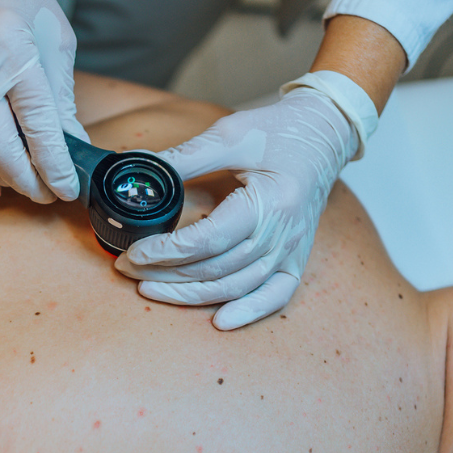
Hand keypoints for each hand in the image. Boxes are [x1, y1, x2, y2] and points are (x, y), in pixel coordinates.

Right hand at [0, 0, 87, 202]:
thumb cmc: (23, 0)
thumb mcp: (56, 44)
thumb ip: (60, 101)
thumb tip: (68, 152)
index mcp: (12, 50)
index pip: (35, 124)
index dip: (53, 164)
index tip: (66, 188)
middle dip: (24, 178)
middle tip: (44, 194)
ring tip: (22, 187)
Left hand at [114, 71, 378, 329]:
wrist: (325, 133)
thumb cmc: (279, 131)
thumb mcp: (229, 135)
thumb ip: (184, 157)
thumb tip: (138, 164)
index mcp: (269, 200)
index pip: (209, 240)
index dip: (167, 252)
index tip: (134, 253)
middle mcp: (283, 232)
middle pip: (217, 269)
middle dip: (166, 275)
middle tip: (128, 270)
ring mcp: (291, 249)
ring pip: (237, 286)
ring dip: (191, 295)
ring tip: (150, 290)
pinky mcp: (295, 257)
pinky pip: (276, 295)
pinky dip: (250, 312)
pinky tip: (220, 322)